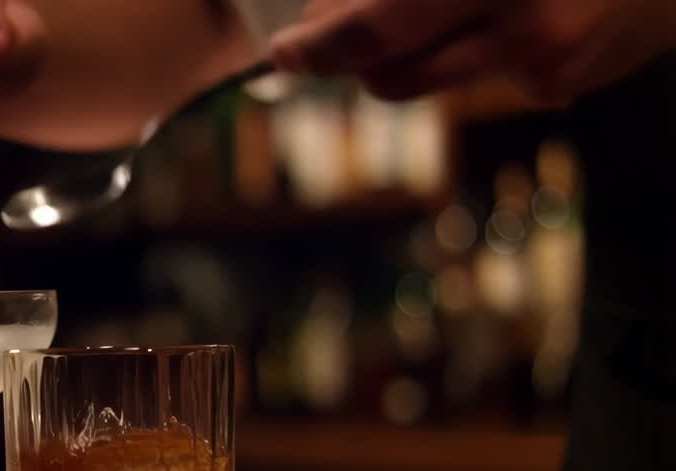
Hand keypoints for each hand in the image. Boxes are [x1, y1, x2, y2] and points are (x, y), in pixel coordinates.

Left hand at [267, 0, 675, 102]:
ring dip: (395, 58)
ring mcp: (548, 56)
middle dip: (339, 60)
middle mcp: (522, 15)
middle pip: (388, 75)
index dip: (318, 43)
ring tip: (403, 13)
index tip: (284, 49)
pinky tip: (497, 9)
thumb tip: (334, 9)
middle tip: (308, 44)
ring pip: (425, 82)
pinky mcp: (566, 80)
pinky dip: (468, 47)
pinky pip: (481, 76)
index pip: (375, 26)